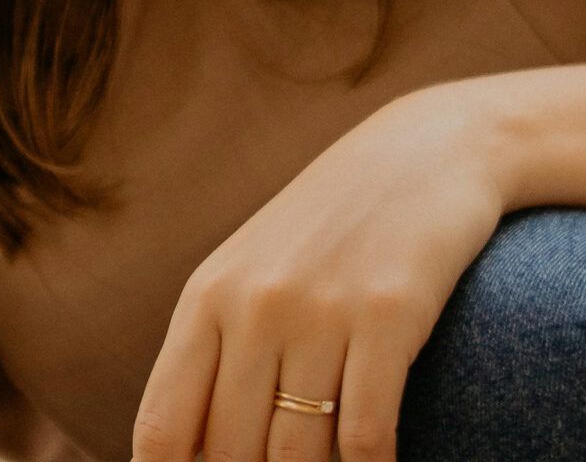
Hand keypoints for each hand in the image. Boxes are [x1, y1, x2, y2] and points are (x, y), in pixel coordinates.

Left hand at [130, 83, 510, 461]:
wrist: (422, 153)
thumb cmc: (331, 228)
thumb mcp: (254, 275)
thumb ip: (218, 355)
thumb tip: (192, 454)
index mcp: (207, 300)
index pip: (163, 428)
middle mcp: (253, 306)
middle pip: (233, 452)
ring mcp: (319, 310)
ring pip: (300, 454)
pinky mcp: (387, 315)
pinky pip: (367, 433)